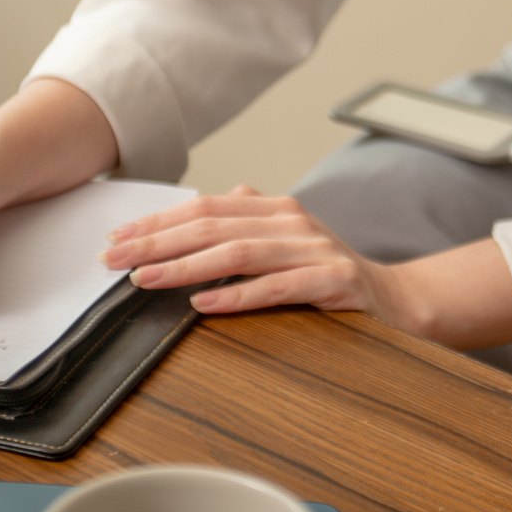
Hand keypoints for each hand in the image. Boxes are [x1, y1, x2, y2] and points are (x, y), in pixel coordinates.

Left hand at [102, 185, 403, 318]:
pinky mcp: (334, 281)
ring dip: (185, 266)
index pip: (205, 207)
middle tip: (114, 259)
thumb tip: (180, 226)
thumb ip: (240, 229)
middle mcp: (293, 220)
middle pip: (213, 225)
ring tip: (146, 279)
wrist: (396, 300)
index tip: (117, 239)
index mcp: (275, 208)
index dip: (157, 221)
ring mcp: (315, 248)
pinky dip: (237, 296)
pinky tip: (203, 304)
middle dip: (157, 241)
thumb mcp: (283, 244)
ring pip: (238, 252)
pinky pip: (277, 287)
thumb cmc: (328, 276)